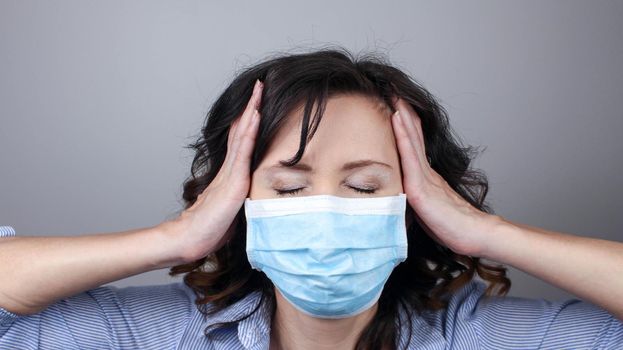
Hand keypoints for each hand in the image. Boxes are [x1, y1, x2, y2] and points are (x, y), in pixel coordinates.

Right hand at [164, 79, 262, 261]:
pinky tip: (255, 116)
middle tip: (260, 85)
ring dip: (252, 111)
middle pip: (241, 131)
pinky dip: (249, 132)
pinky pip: (243, 152)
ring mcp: (231, 173)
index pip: (241, 141)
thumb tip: (246, 197)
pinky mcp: (233, 182)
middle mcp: (230, 168)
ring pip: (243, 135)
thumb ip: (237, 198)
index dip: (248, 121)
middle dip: (251, 107)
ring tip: (260, 91)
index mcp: (230, 173)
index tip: (257, 102)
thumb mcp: (229, 209)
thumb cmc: (209, 228)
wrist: (190, 239)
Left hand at [390, 97, 499, 256]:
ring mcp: (425, 177)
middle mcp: (426, 172)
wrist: (474, 236)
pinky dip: (403, 137)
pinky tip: (397, 121)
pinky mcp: (421, 188)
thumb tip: (406, 197)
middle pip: (413, 137)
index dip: (406, 126)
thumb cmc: (453, 227)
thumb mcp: (429, 210)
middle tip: (394, 92)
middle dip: (403, 114)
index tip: (397, 106)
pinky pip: (410, 159)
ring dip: (402, 118)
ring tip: (394, 97)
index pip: (413, 146)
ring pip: (410, 142)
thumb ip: (419, 199)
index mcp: (427, 177)